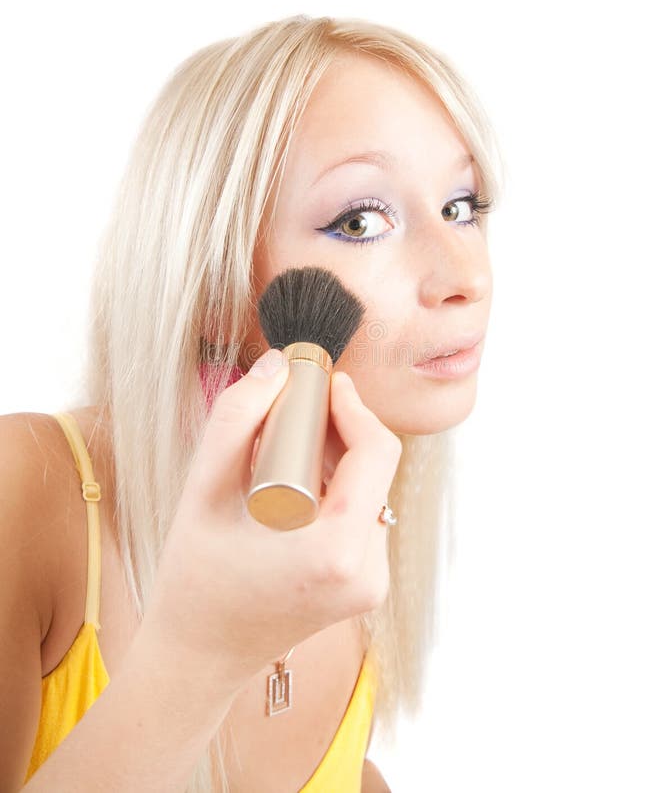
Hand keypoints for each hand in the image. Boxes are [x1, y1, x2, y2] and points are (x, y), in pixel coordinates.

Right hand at [142, 348, 401, 690]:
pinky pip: (361, 516)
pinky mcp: (364, 587)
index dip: (352, 406)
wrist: (198, 656)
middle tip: (292, 411)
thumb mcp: (202, 489)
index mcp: (337, 551)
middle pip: (375, 469)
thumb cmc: (195, 580)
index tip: (323, 381)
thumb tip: (277, 366)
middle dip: (337, 430)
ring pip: (369, 490)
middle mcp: (368, 571)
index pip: (376, 451)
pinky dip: (334, 491)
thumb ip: (237, 417)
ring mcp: (371, 584)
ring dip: (334, 460)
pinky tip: (292, 488)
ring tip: (281, 453)